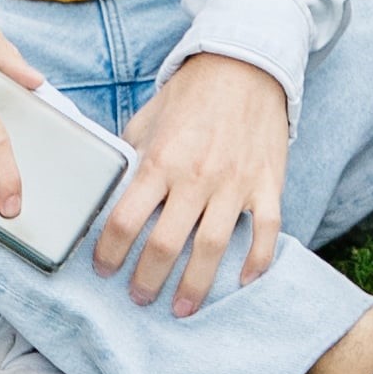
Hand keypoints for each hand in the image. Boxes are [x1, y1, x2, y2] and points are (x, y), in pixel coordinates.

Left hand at [102, 53, 291, 313]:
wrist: (246, 65)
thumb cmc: (192, 93)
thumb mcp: (149, 118)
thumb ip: (131, 156)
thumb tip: (112, 189)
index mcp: (160, 160)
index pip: (126, 219)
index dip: (110, 252)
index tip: (104, 269)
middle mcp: (196, 177)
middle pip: (165, 244)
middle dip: (148, 279)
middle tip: (139, 299)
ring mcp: (235, 184)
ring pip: (212, 248)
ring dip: (195, 285)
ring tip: (182, 308)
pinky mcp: (267, 184)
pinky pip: (264, 232)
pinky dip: (255, 261)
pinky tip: (241, 281)